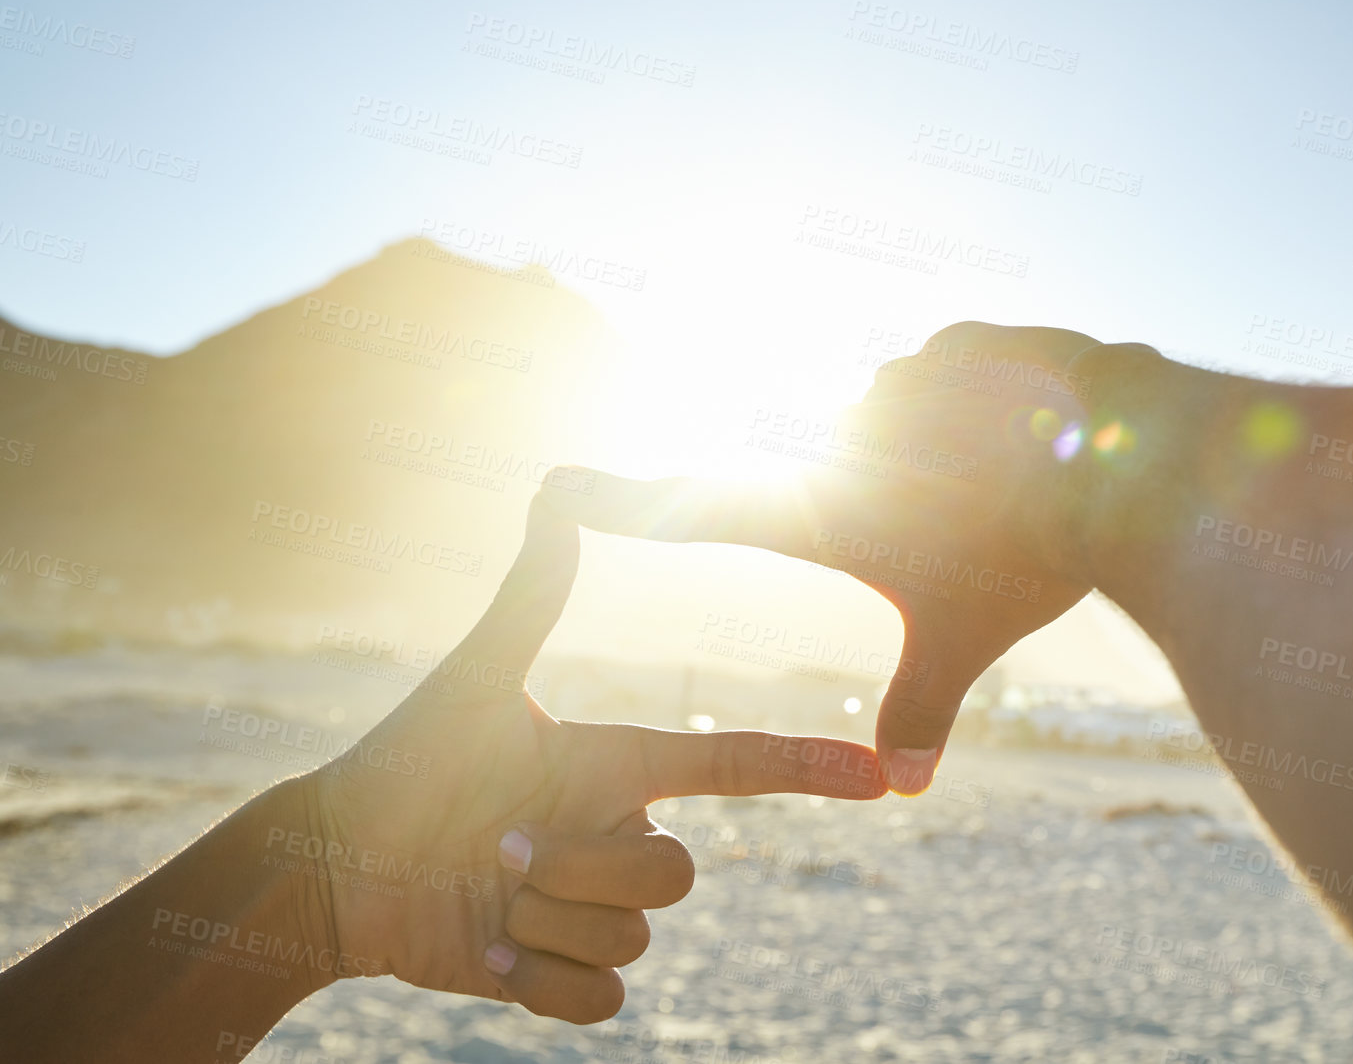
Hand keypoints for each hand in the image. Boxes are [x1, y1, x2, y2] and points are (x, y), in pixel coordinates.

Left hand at [302, 475, 884, 1022]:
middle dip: (578, 864)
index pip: (735, 765)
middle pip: (676, 873)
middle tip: (495, 847)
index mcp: (620, 767)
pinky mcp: (563, 976)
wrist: (336, 867)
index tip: (879, 776)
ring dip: (542, 918)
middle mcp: (621, 835)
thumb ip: (531, 596)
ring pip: (634, 937)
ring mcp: (596, 910)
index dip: (807, 769)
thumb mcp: (474, 679)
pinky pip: (601, 1000)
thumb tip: (560, 489)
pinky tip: (485, 953)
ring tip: (482, 890)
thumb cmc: (404, 761)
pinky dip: (538, 982)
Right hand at [548, 323, 1103, 794]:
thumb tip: (904, 790)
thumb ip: (922, 708)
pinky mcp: (960, 342)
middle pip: (835, 472)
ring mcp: (901, 376)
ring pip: (900, 420)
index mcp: (821, 503)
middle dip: (892, 506)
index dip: (622, 501)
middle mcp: (842, 429)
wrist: (1120, 462)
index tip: (559, 488)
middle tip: (960, 529)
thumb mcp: (962, 640)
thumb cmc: (1024, 559)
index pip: (695, 508)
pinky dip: (985, 408)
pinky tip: (1028, 436)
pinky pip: (955, 375)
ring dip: (940, 455)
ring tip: (1005, 491)